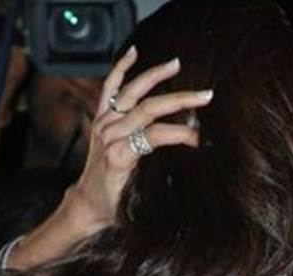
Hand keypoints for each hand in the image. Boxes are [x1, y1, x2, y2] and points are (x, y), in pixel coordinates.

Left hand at [68, 45, 213, 227]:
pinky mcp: (99, 119)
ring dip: (155, 76)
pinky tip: (134, 54)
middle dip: (179, 100)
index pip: (156, 135)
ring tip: (176, 64)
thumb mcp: (139, 197)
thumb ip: (161, 178)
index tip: (201, 138)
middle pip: (148, 109)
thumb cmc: (114, 203)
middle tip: (204, 96)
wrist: (88, 202)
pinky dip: (121, 69)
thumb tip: (191, 161)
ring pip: (131, 92)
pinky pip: (109, 88)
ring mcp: (103, 124)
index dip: (182, 134)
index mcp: (119, 155)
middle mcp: (109, 135)